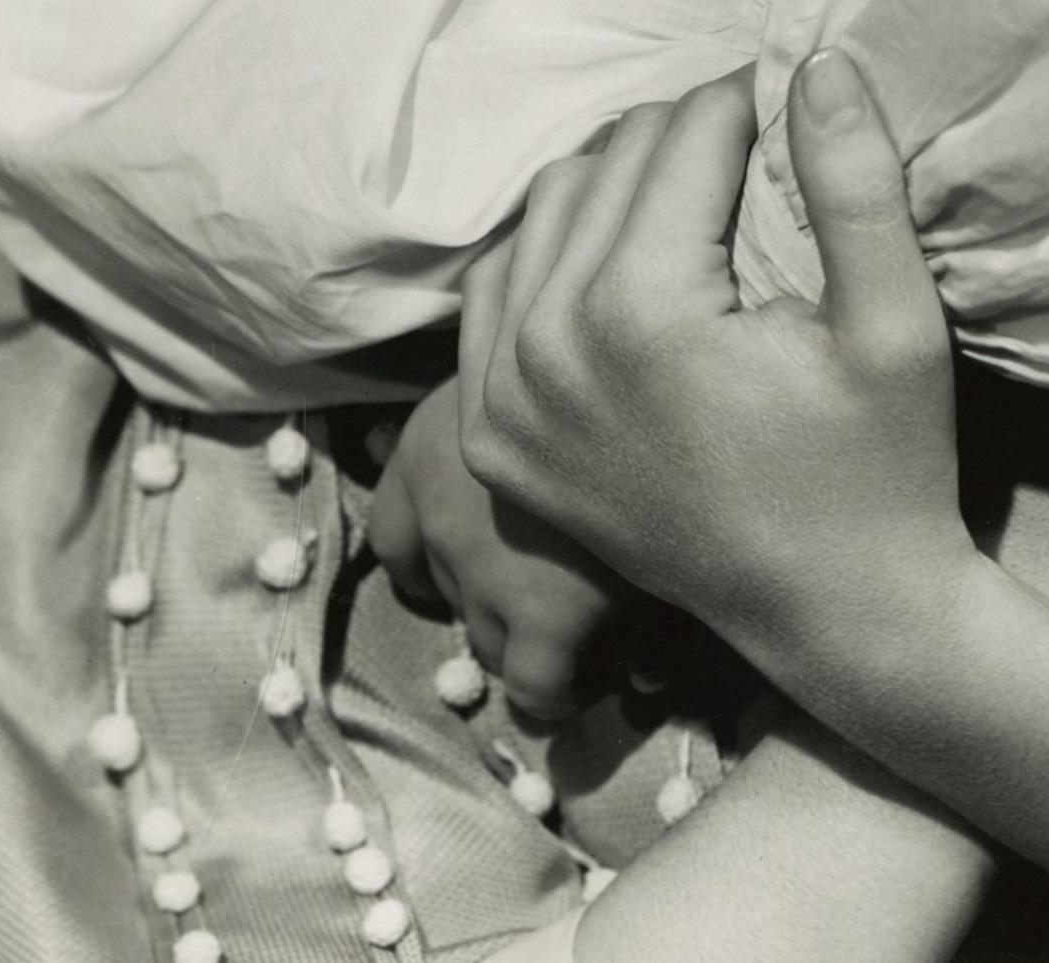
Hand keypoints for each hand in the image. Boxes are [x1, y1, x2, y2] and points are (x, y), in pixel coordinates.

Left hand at [365, 369, 631, 719]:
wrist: (675, 385)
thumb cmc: (605, 359)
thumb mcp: (522, 366)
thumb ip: (464, 412)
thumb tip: (372, 442)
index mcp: (425, 445)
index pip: (392, 536)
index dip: (431, 559)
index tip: (480, 560)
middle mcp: (439, 512)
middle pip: (449, 592)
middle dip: (495, 596)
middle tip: (557, 582)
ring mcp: (486, 572)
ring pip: (488, 643)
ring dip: (529, 637)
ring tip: (593, 615)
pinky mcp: (547, 619)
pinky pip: (539, 687)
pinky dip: (563, 689)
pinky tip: (607, 666)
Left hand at [458, 57, 976, 688]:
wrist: (838, 617)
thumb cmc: (884, 470)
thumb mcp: (896, 324)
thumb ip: (852, 183)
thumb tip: (815, 61)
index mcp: (639, 313)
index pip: (687, 133)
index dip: (753, 100)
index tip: (798, 104)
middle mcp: (546, 348)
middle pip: (615, 158)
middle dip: (694, 135)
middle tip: (763, 146)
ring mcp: (505, 399)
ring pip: (550, 205)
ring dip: (626, 181)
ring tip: (704, 197)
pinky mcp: (493, 436)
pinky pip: (500, 286)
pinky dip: (559, 250)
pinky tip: (626, 256)